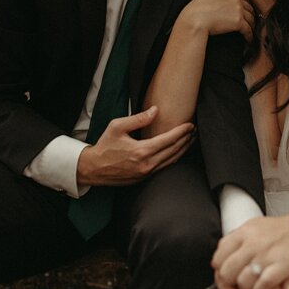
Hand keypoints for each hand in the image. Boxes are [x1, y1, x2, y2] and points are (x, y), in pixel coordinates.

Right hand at [75, 109, 193, 189]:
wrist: (94, 169)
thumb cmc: (105, 146)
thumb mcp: (117, 126)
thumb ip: (138, 118)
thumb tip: (155, 110)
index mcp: (142, 151)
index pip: (168, 140)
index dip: (182, 131)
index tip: (190, 125)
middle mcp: (147, 164)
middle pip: (174, 151)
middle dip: (186, 140)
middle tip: (194, 131)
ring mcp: (146, 173)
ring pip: (171, 161)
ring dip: (183, 150)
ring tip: (191, 140)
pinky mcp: (144, 178)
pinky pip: (164, 167)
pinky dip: (174, 159)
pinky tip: (178, 152)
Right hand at [182, 0, 253, 43]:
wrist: (195, 20)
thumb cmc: (198, 7)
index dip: (244, 5)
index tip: (245, 10)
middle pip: (249, 7)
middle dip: (251, 15)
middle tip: (250, 22)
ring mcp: (238, 10)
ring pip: (250, 18)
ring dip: (251, 25)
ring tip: (250, 31)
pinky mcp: (238, 23)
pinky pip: (248, 30)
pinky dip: (249, 35)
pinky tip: (248, 39)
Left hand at [211, 211, 288, 288]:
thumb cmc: (282, 232)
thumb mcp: (255, 228)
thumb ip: (236, 242)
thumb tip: (217, 261)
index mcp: (244, 232)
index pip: (219, 256)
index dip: (221, 270)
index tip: (227, 275)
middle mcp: (252, 243)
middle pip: (227, 272)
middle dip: (231, 283)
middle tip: (239, 284)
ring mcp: (266, 255)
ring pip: (242, 282)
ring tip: (253, 287)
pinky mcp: (281, 267)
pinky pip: (261, 287)